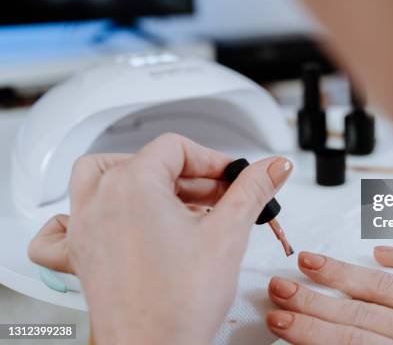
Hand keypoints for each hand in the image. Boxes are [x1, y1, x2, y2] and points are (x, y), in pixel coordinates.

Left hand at [28, 133, 291, 344]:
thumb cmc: (180, 305)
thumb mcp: (228, 233)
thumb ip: (253, 190)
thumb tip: (273, 167)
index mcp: (132, 185)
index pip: (176, 148)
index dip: (212, 160)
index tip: (232, 178)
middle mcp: (100, 201)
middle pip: (144, 161)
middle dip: (187, 175)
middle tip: (217, 195)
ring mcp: (84, 228)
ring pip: (96, 177)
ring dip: (133, 177)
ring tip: (167, 195)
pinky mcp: (80, 255)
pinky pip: (58, 228)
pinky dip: (75, 217)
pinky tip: (102, 220)